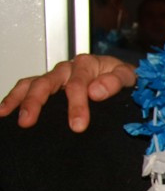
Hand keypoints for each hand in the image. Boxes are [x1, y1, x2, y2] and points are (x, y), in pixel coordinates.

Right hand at [0, 54, 135, 131]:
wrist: (120, 76)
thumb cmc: (122, 78)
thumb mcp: (127, 77)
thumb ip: (116, 81)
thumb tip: (96, 91)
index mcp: (87, 65)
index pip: (78, 84)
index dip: (77, 105)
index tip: (78, 125)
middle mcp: (68, 69)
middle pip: (48, 83)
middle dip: (37, 103)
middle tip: (30, 121)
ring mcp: (55, 77)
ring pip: (33, 84)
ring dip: (20, 100)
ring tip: (15, 117)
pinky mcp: (48, 85)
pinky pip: (26, 87)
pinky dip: (12, 98)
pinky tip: (3, 112)